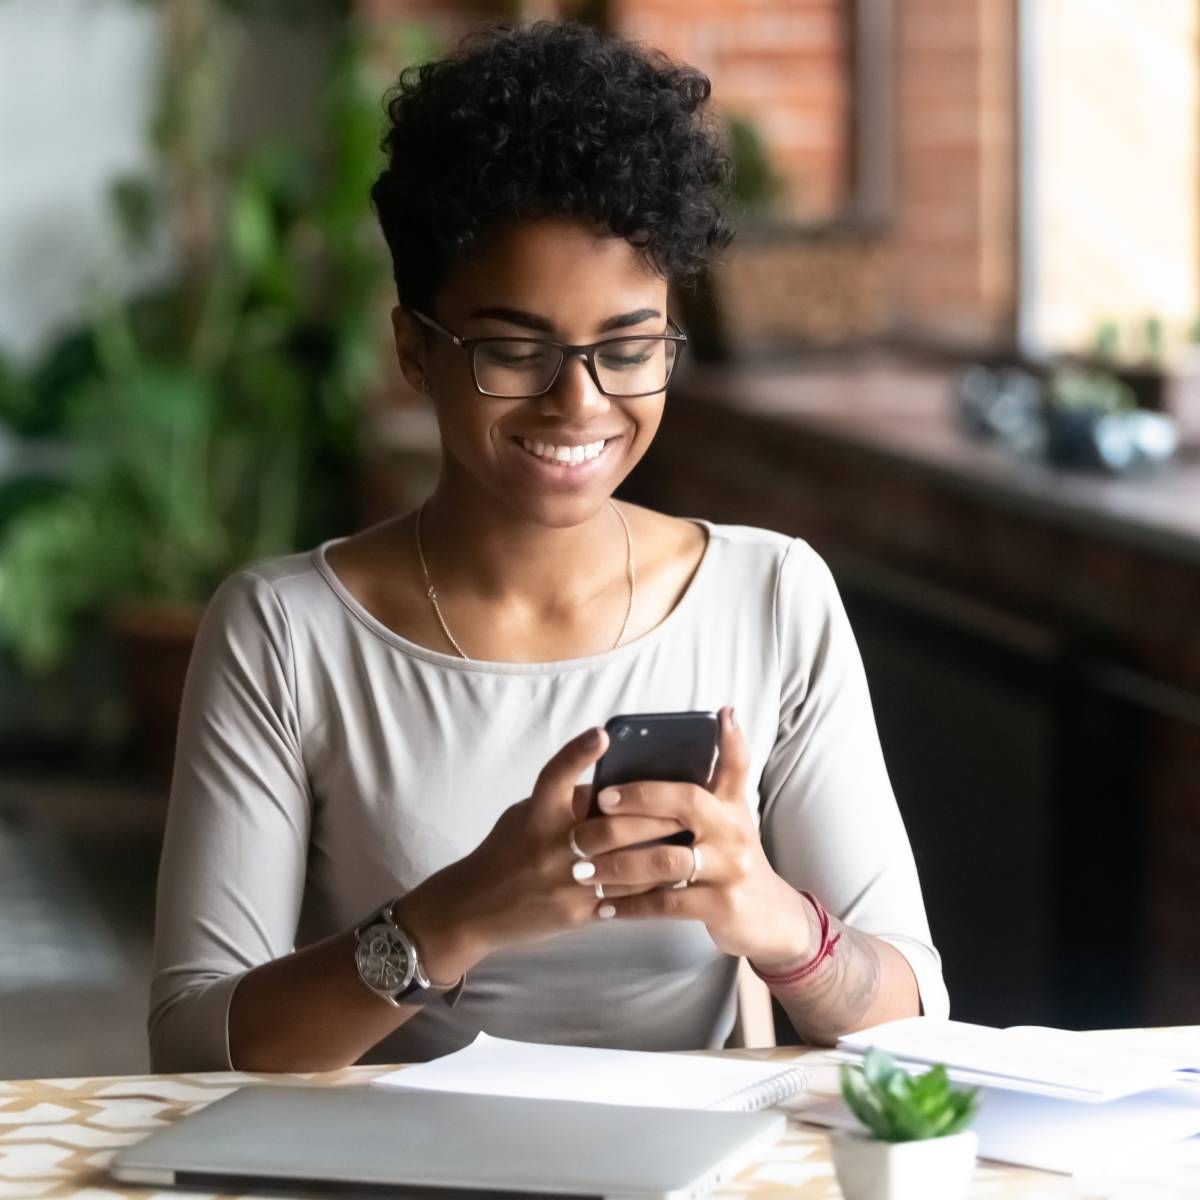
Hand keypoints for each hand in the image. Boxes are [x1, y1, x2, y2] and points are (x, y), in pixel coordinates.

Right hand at [395, 724, 684, 983]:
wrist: (475, 909)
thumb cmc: (505, 851)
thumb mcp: (526, 815)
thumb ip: (565, 800)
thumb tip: (614, 784)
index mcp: (535, 814)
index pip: (555, 776)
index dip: (578, 753)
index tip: (602, 735)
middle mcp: (551, 846)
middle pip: (614, 826)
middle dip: (657, 817)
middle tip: (692, 805)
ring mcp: (566, 883)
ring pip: (629, 866)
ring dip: (665, 853)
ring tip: (696, 840)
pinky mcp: (577, 914)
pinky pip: (626, 900)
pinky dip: (653, 887)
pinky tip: (677, 878)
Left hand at [571, 707, 818, 968]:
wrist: (768, 916)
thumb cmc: (730, 858)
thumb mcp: (728, 818)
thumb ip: (710, 784)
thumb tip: (706, 728)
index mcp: (731, 806)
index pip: (735, 764)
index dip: (729, 739)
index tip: (719, 715)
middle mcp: (734, 831)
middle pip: (686, 802)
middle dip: (639, 798)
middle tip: (600, 801)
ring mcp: (730, 869)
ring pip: (666, 858)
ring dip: (619, 864)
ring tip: (584, 867)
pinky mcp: (722, 905)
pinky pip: (667, 903)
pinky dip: (631, 905)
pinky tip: (605, 906)